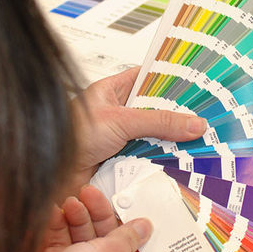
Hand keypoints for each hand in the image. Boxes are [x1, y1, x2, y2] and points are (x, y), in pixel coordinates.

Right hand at [30, 185, 153, 251]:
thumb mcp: (112, 251)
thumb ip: (126, 235)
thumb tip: (145, 226)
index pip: (139, 245)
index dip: (134, 224)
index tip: (129, 202)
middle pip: (107, 235)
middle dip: (97, 213)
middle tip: (89, 193)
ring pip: (82, 236)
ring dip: (77, 217)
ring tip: (70, 202)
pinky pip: (61, 243)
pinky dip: (58, 227)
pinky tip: (55, 212)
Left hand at [69, 67, 205, 193]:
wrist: (48, 174)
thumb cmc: (71, 136)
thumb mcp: (121, 121)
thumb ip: (159, 121)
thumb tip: (194, 123)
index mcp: (112, 92)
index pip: (146, 77)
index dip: (169, 78)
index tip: (195, 81)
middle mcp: (116, 114)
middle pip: (154, 110)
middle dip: (176, 115)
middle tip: (204, 116)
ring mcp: (119, 139)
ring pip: (153, 137)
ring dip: (170, 142)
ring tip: (200, 140)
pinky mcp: (120, 162)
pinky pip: (146, 159)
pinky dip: (161, 162)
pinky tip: (180, 163)